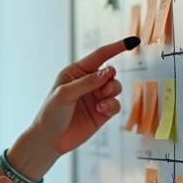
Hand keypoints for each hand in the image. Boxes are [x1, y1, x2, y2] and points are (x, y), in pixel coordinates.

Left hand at [30, 37, 137, 157]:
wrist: (50, 140)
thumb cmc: (50, 114)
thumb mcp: (64, 94)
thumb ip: (87, 82)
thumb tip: (108, 72)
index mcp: (75, 72)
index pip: (99, 56)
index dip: (116, 48)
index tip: (132, 41)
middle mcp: (87, 83)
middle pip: (110, 72)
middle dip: (110, 79)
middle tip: (103, 90)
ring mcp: (95, 97)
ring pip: (116, 87)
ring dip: (112, 92)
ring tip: (100, 102)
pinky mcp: (102, 112)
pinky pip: (116, 104)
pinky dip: (112, 105)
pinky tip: (101, 109)